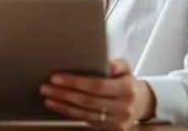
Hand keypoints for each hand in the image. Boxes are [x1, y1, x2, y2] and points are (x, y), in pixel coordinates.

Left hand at [40, 58, 155, 130]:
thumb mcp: (126, 69)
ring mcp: (118, 121)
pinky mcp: (112, 130)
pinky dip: (70, 113)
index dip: (75, 82)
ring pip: (85, 114)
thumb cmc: (127, 83)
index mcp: (127, 89)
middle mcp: (124, 107)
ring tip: (48, 97)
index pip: (96, 85)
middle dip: (63, 94)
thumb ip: (118, 64)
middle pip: (88, 101)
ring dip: (63, 105)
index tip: (56, 78)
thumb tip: (109, 64)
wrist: (141, 104)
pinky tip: (59, 106)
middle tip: (46, 87)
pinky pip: (87, 121)